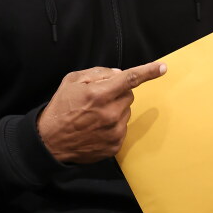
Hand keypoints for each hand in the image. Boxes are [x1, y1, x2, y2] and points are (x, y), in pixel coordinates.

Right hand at [37, 62, 166, 163]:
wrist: (50, 141)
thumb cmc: (60, 108)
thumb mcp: (72, 81)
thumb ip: (97, 73)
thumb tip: (118, 74)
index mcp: (99, 94)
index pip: (130, 79)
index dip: (148, 72)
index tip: (163, 67)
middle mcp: (110, 113)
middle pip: (129, 95)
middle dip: (118, 93)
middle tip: (99, 98)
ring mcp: (114, 131)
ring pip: (126, 111)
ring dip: (116, 109)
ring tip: (94, 115)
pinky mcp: (115, 145)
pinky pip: (123, 127)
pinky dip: (114, 125)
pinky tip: (96, 127)